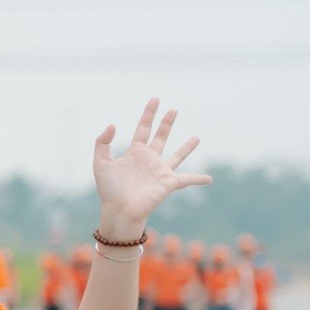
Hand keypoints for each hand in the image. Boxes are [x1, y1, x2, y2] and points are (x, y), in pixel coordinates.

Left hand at [92, 99, 210, 236]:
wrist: (118, 211)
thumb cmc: (109, 190)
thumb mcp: (100, 163)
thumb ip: (102, 143)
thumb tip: (113, 124)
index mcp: (135, 153)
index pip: (143, 129)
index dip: (148, 114)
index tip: (155, 99)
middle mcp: (149, 160)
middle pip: (160, 137)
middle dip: (166, 123)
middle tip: (173, 110)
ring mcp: (160, 171)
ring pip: (177, 155)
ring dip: (187, 147)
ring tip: (197, 137)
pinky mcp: (168, 183)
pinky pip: (187, 179)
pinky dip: (198, 178)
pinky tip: (209, 179)